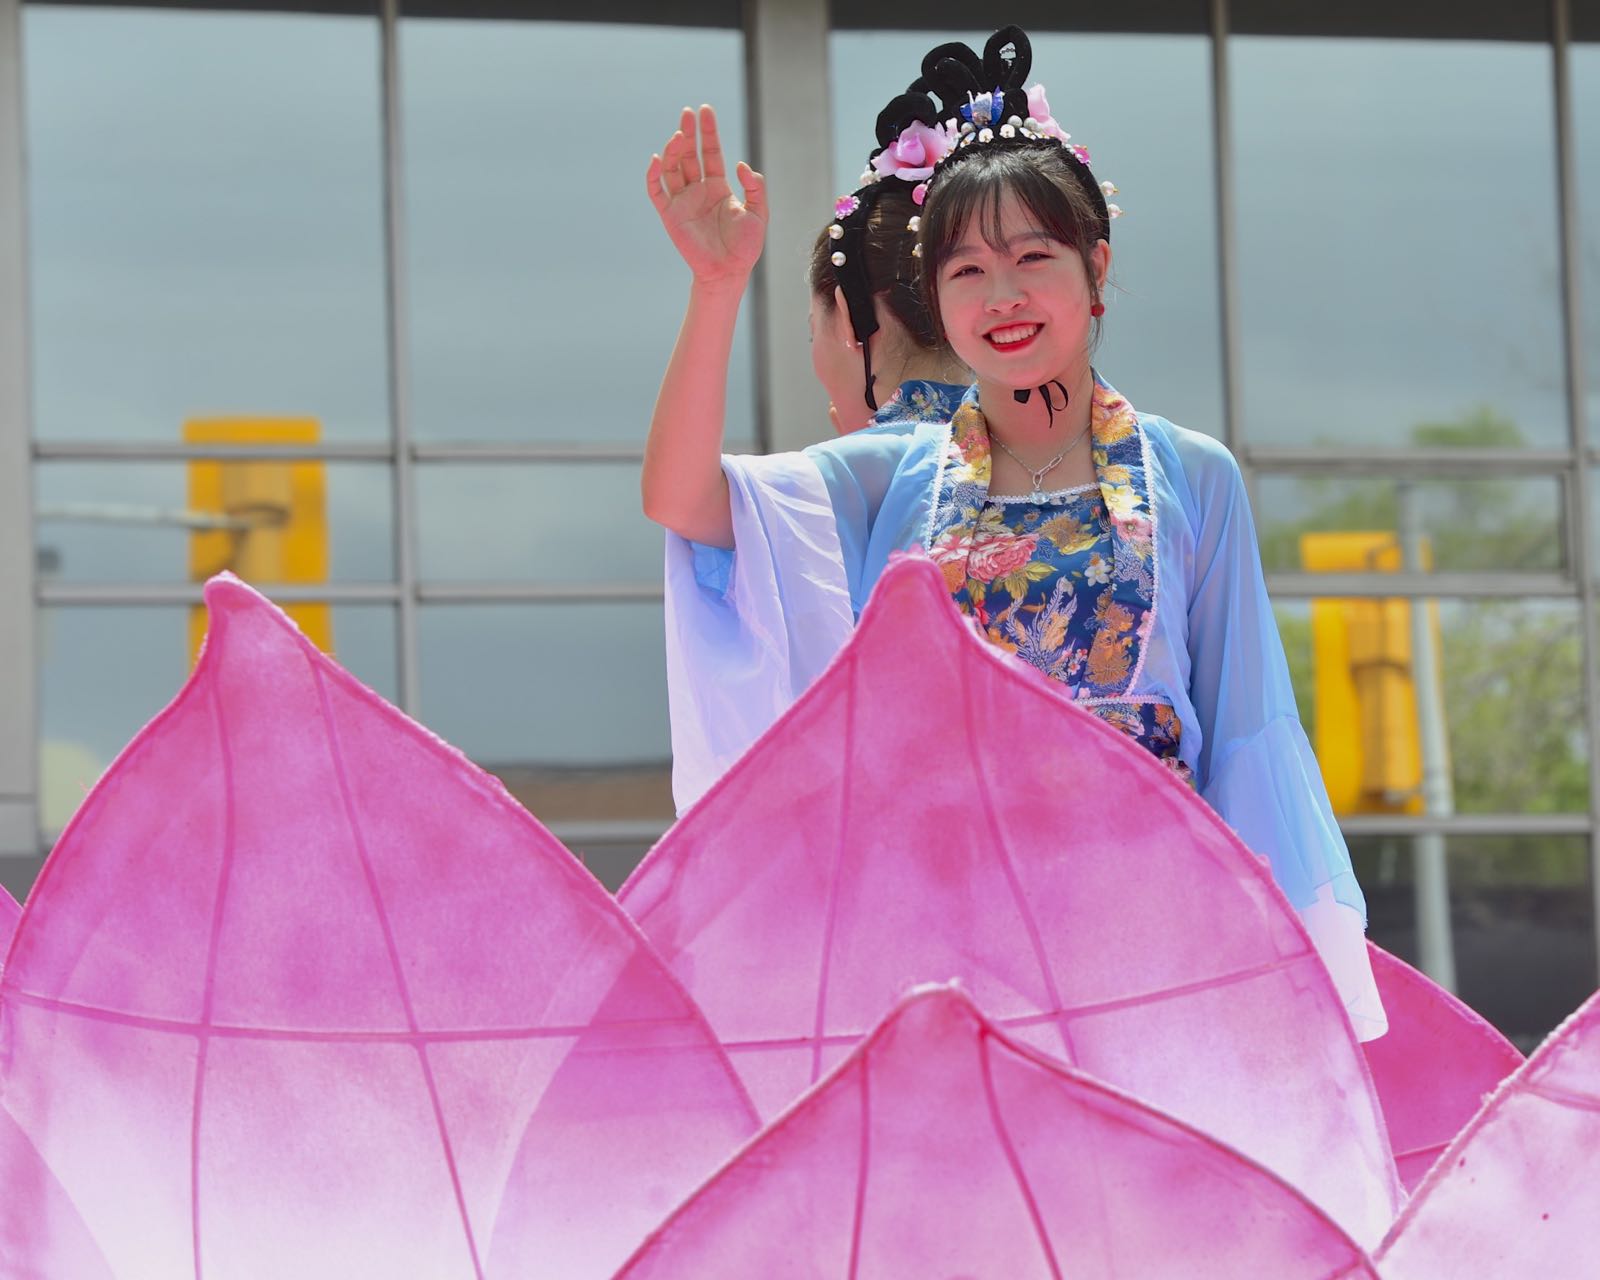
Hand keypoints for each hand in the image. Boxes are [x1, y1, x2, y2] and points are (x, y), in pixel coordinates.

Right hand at [646, 105, 765, 289]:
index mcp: (718, 187)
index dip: (708, 132)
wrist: (729, 272)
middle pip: (688, 155)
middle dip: (688, 133)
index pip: (710, 152)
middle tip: (687, 113)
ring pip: (672, 168)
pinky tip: (658, 159)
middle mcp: (698, 191)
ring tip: (679, 136)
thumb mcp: (759, 212)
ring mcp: (682, 202)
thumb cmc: (745, 246)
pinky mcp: (670, 215)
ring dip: (673, 150)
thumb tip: (741, 164)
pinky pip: (657, 191)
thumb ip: (756, 186)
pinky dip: (654, 174)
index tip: (705, 111)